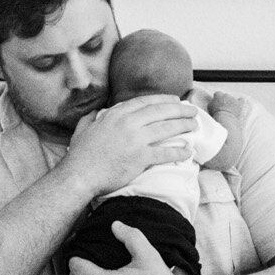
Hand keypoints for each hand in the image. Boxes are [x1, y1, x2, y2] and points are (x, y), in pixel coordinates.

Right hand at [61, 95, 199, 193]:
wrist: (80, 175)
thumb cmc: (80, 155)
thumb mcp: (83, 129)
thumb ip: (91, 118)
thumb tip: (95, 113)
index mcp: (116, 114)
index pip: (145, 101)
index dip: (164, 100)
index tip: (175, 100)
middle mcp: (129, 123)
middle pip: (161, 111)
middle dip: (180, 109)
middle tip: (192, 111)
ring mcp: (136, 140)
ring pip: (167, 128)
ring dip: (184, 126)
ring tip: (195, 126)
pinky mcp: (141, 158)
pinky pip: (165, 153)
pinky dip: (179, 151)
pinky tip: (188, 151)